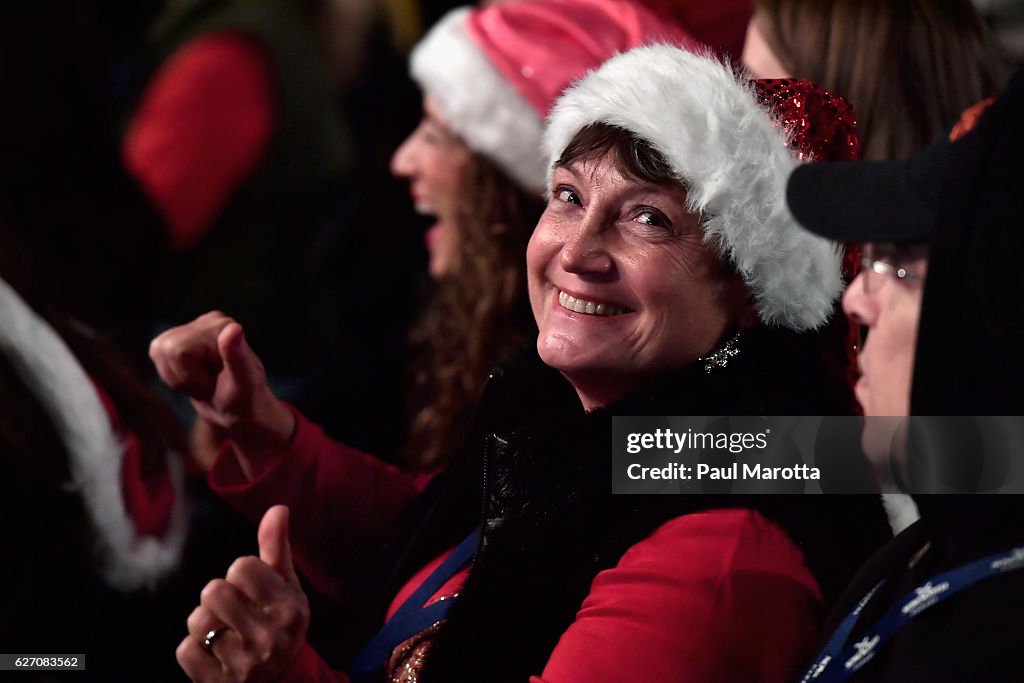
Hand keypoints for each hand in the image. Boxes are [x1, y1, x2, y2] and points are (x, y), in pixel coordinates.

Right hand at [149, 312, 294, 466]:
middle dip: (183, 377)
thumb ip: (237, 356)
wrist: (239, 412)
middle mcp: (210, 321)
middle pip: (166, 348)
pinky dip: (172, 375)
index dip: (190, 376)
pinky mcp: (183, 336)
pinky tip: (194, 378)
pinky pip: (157, 353)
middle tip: (208, 384)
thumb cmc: (244, 400)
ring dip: (178, 378)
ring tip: (204, 382)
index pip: (179, 351)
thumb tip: (234, 327)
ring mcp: (194, 327)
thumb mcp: (243, 383)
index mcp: (224, 327)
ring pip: (158, 350)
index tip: (214, 382)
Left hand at [177, 506, 310, 681]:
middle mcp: (267, 638)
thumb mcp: (287, 586)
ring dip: (206, 622)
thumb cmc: (280, 622)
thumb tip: (278, 508)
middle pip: (214, 591)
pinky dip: (195, 648)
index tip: (252, 588)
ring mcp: (241, 665)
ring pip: (197, 621)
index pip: (242, 567)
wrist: (283, 682)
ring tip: (225, 631)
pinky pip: (185, 649)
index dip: (242, 573)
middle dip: (220, 596)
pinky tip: (216, 652)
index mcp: (288, 609)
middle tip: (235, 609)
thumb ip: (277, 548)